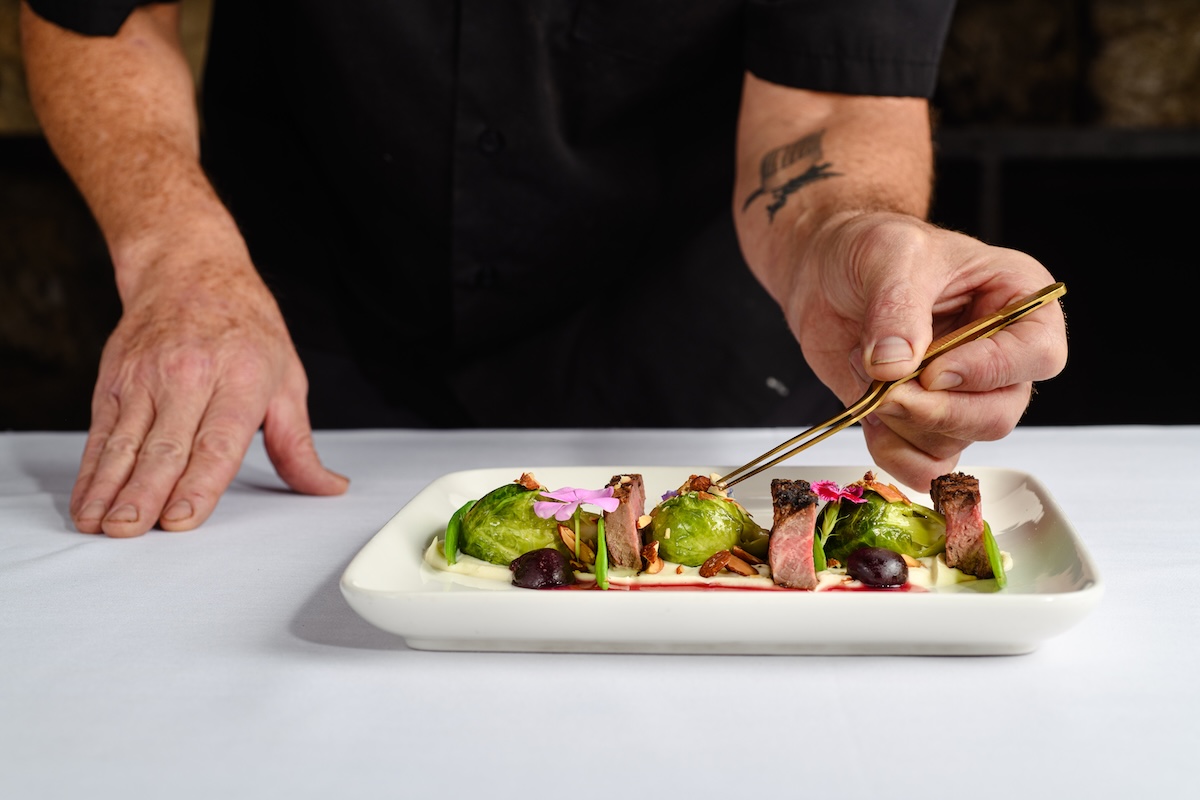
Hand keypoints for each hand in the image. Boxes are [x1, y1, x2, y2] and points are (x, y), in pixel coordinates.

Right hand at [69, 256, 348, 536]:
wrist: (189, 269)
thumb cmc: (245, 327)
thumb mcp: (287, 379)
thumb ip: (298, 444)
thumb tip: (326, 487)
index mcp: (241, 379)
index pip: (218, 441)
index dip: (198, 483)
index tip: (181, 518)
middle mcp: (190, 377)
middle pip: (166, 446)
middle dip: (145, 493)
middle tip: (131, 531)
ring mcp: (147, 377)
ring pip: (125, 442)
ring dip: (109, 488)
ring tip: (101, 524)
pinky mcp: (114, 379)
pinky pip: (101, 432)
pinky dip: (90, 470)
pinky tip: (86, 499)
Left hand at [784, 211, 1067, 489]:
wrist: (826, 271)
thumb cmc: (873, 248)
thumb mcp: (888, 255)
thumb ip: (895, 308)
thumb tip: (895, 365)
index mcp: (1017, 300)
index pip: (1037, 354)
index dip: (987, 371)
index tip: (934, 371)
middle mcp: (999, 355)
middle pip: (999, 413)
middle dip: (936, 411)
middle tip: (888, 389)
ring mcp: (962, 393)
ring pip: (959, 442)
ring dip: (904, 424)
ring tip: (869, 374)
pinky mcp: (924, 421)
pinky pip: (925, 464)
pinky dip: (893, 452)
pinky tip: (869, 414)